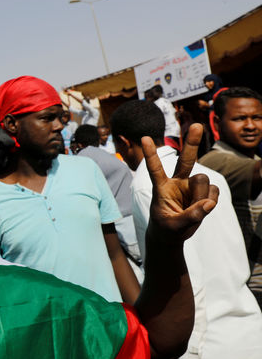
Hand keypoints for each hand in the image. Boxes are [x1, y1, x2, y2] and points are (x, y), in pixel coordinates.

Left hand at [144, 123, 218, 243]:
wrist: (172, 234)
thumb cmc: (166, 228)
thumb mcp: (173, 226)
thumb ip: (190, 216)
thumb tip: (208, 204)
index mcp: (161, 187)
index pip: (155, 168)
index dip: (151, 154)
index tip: (144, 138)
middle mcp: (177, 182)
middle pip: (185, 160)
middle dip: (191, 142)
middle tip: (195, 125)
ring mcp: (191, 186)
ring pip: (203, 181)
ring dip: (201, 195)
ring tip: (193, 209)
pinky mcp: (204, 192)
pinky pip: (214, 192)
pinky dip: (210, 201)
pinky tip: (202, 207)